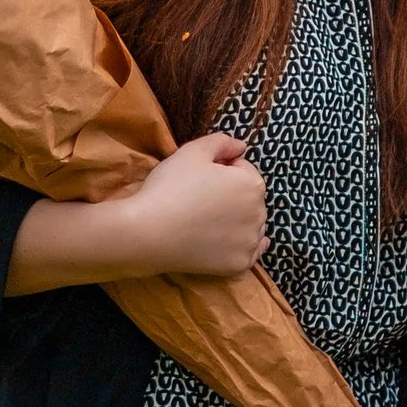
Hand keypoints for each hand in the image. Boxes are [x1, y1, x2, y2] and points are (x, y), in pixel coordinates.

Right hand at [120, 131, 268, 277]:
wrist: (148, 232)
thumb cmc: (170, 187)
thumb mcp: (192, 151)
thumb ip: (222, 142)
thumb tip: (241, 147)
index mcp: (252, 184)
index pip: (243, 170)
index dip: (223, 169)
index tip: (201, 177)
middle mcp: (259, 214)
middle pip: (248, 198)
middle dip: (232, 195)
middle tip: (201, 199)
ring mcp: (249, 242)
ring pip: (250, 225)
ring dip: (238, 220)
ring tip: (208, 221)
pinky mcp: (238, 265)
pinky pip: (249, 253)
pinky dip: (244, 246)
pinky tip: (237, 242)